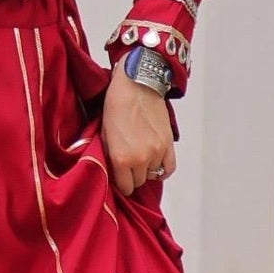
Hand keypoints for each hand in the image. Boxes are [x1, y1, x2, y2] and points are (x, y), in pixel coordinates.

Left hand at [102, 62, 175, 197]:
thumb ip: (109, 156)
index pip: (125, 187)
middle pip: (139, 182)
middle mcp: (141, 158)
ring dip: (146, 169)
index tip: (120, 178)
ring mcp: (157, 152)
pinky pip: (169, 168)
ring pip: (153, 174)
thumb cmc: (116, 105)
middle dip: (132, 176)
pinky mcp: (168, 144)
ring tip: (140, 158)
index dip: (121, 184)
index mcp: (121, 158)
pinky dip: (162, 169)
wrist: (137, 85)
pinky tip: (155, 164)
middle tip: (128, 166)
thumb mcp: (104, 133)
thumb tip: (114, 171)